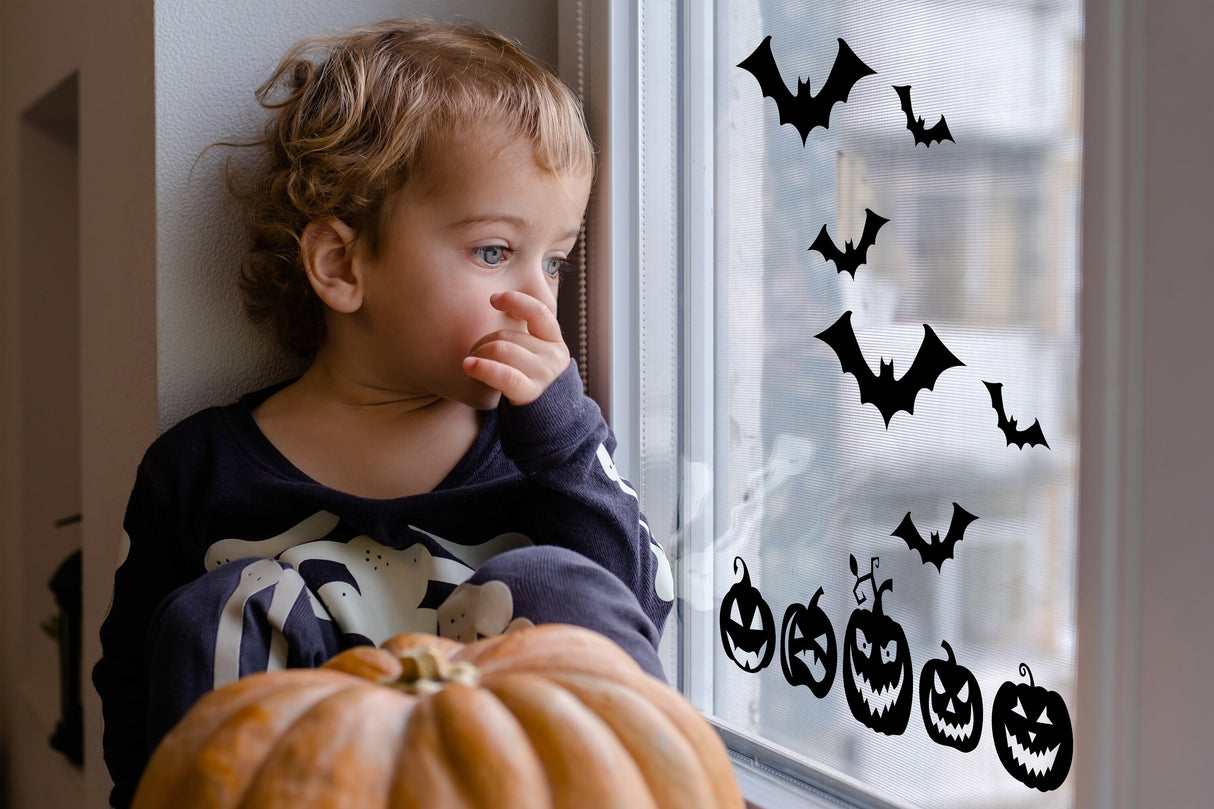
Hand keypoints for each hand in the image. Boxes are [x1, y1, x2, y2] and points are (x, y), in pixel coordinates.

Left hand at [462, 291, 570, 405]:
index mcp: (554, 341)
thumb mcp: (535, 355)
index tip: (493, 298)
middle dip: (483, 341)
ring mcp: (544, 374)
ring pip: (501, 349)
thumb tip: (497, 302)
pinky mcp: (531, 392)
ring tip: (471, 363)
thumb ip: (525, 335)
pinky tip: (468, 366)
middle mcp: (553, 355)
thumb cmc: (530, 381)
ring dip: (479, 354)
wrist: (545, 419)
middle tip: (474, 352)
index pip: (538, 311)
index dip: (515, 301)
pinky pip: (503, 374)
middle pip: (508, 334)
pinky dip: (483, 368)